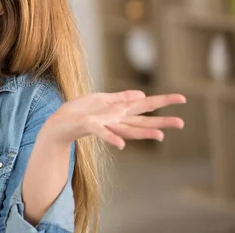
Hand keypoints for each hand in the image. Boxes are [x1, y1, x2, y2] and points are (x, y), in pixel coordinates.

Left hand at [40, 90, 185, 149]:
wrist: (57, 124)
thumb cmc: (78, 111)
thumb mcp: (100, 99)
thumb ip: (121, 99)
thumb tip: (141, 94)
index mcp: (118, 112)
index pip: (144, 106)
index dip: (162, 101)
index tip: (183, 98)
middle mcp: (115, 121)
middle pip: (142, 121)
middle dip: (161, 122)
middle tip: (182, 123)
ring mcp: (104, 125)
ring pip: (127, 129)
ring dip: (143, 133)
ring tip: (161, 136)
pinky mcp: (89, 126)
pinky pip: (102, 133)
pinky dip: (112, 138)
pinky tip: (122, 146)